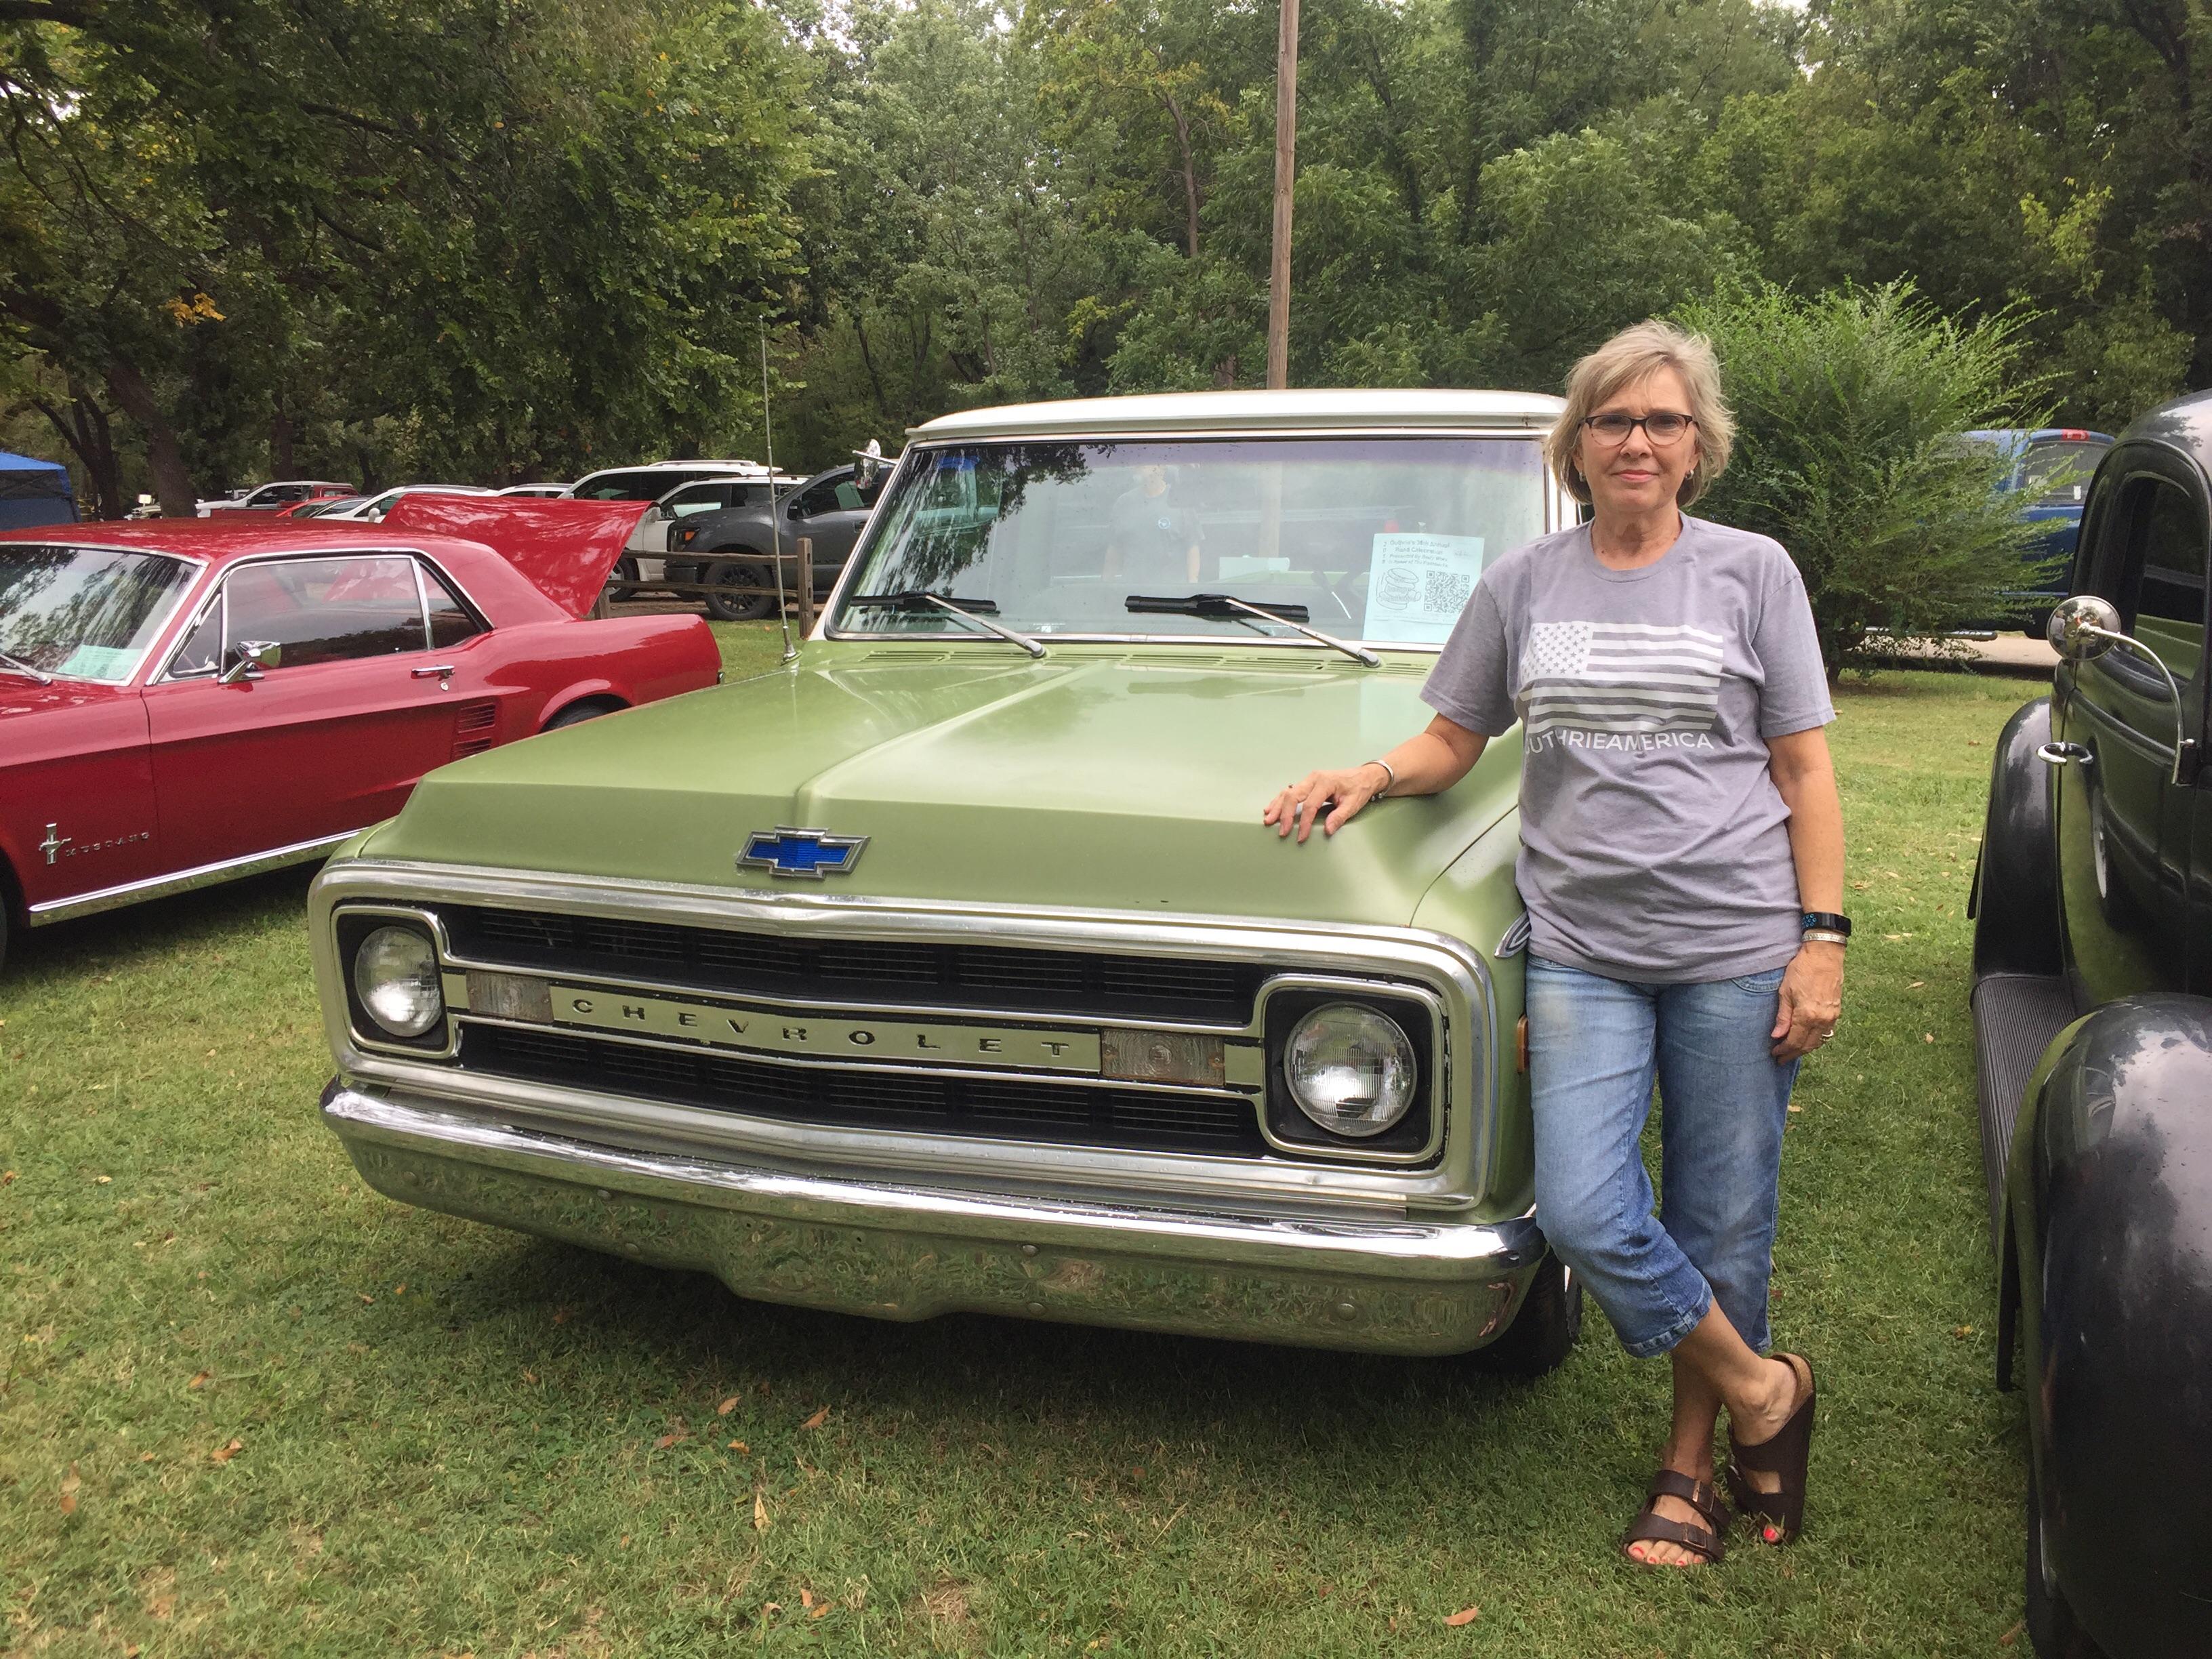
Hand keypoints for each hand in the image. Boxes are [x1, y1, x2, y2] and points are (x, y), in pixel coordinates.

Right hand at [1263, 764, 1388, 842]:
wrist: (1364, 776)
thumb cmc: (1358, 789)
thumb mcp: (1353, 804)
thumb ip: (1339, 816)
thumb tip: (1328, 830)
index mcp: (1325, 782)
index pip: (1310, 805)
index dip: (1304, 823)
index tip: (1301, 837)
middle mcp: (1313, 778)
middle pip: (1293, 796)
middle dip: (1285, 815)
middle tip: (1281, 831)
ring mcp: (1308, 780)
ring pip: (1287, 792)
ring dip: (1277, 807)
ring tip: (1268, 820)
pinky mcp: (1306, 783)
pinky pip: (1289, 791)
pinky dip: (1279, 801)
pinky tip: (1271, 809)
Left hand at [1771, 941, 1843, 1060]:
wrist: (1825, 955)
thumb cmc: (1802, 969)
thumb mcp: (1785, 992)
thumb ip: (1783, 1016)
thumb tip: (1777, 1036)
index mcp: (1807, 1015)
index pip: (1795, 1042)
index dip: (1784, 1050)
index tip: (1775, 1054)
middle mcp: (1822, 1019)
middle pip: (1808, 1045)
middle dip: (1794, 1054)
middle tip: (1782, 1058)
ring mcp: (1832, 1016)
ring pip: (1818, 1041)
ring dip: (1805, 1048)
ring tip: (1792, 1051)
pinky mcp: (1837, 1011)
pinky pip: (1826, 1032)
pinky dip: (1815, 1039)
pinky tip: (1806, 1038)